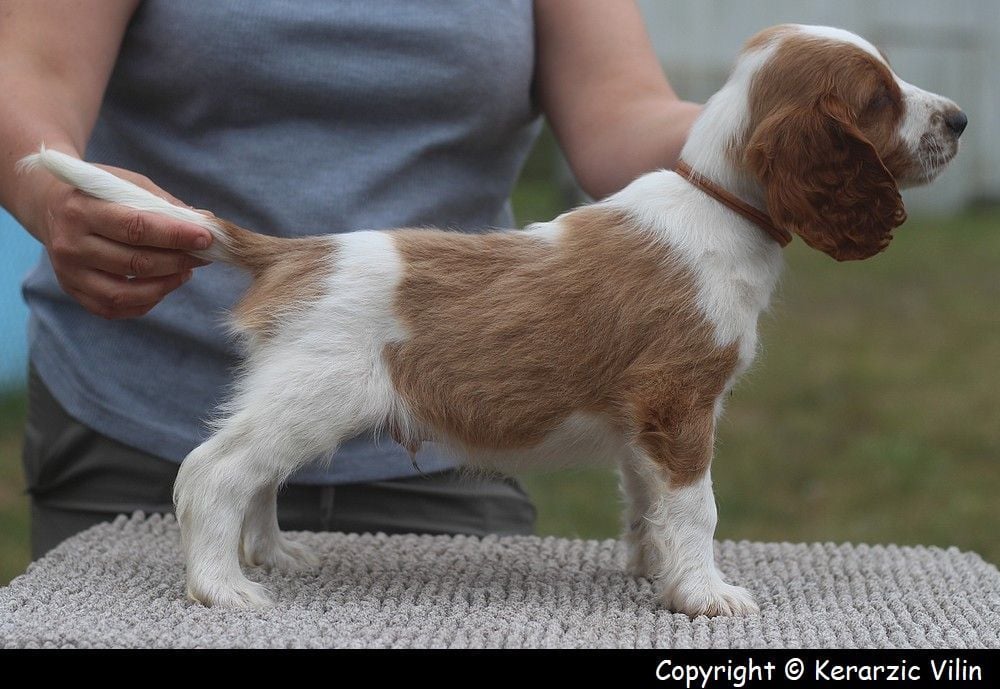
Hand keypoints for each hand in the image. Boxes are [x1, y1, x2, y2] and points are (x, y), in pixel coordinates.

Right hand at [34, 165, 213, 318]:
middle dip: (178, 260)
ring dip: (166, 285)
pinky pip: (115, 308)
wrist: (48, 206)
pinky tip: (164, 285)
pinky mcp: (73, 291)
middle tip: (204, 255)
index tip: (207, 238)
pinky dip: (146, 301)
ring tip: (187, 271)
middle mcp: (70, 244)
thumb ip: (163, 203)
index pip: (137, 228)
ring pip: (127, 292)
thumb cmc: (97, 193)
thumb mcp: (125, 183)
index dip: (176, 235)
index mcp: (81, 210)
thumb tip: (206, 221)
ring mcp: (69, 273)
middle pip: (135, 263)